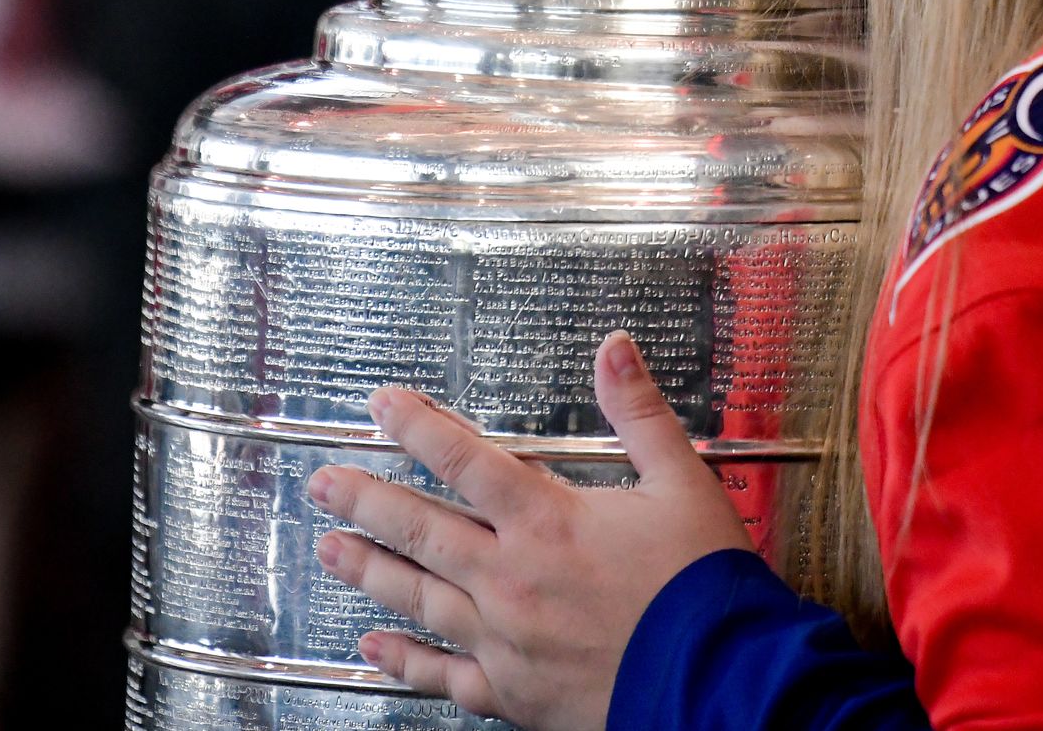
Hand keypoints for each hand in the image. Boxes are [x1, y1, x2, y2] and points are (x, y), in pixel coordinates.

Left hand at [306, 331, 753, 730]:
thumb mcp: (683, 480)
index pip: (465, 461)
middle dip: (366, 500)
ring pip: (419, 597)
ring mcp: (505, 639)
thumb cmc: (701, 585)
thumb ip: (640, 413)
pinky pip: (442, 675)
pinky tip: (374, 646)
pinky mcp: (512, 691)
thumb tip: (615, 352)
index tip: (383, 406)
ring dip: (370, 569)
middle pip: (422, 528)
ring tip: (330, 549)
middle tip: (325, 483)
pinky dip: (403, 659)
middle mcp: (513, 578)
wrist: (718, 680)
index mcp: (549, 521)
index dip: (418, 427)